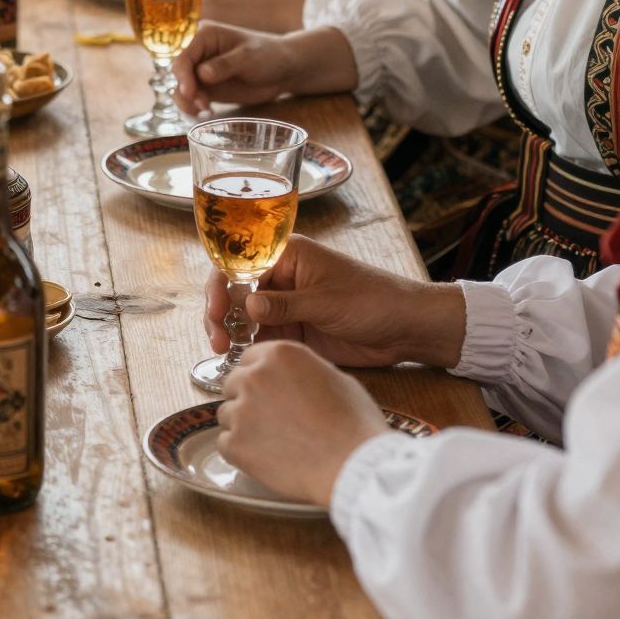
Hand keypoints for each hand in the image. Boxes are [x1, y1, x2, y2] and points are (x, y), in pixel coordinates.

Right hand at [174, 20, 294, 114]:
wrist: (283, 70)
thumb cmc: (268, 55)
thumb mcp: (248, 57)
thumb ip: (225, 65)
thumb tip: (202, 73)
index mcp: (205, 36)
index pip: (184, 57)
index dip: (183, 76)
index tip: (190, 93)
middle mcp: (199, 52)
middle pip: (179, 73)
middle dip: (187, 91)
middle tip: (204, 105)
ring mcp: (202, 70)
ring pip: (181, 88)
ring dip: (188, 102)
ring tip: (205, 111)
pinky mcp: (207, 87)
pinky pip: (192, 98)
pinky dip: (194, 107)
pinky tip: (208, 112)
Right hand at [202, 237, 466, 368]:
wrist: (405, 328)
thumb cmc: (372, 300)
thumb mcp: (325, 301)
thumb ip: (283, 305)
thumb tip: (244, 306)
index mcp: (287, 256)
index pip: (239, 264)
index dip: (219, 286)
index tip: (214, 312)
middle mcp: (280, 278)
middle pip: (234, 292)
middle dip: (219, 314)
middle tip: (217, 342)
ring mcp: (285, 306)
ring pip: (243, 318)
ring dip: (230, 334)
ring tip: (225, 354)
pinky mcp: (293, 331)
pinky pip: (261, 338)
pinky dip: (248, 349)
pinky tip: (240, 362)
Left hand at [217, 342, 390, 507]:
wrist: (351, 464)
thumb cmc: (353, 424)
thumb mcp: (335, 378)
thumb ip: (302, 370)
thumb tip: (291, 376)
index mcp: (279, 354)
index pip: (249, 358)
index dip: (259, 376)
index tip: (269, 391)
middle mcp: (254, 376)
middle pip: (233, 384)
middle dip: (247, 399)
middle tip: (272, 420)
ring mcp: (241, 410)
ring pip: (226, 414)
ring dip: (243, 425)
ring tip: (274, 441)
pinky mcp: (234, 444)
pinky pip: (225, 443)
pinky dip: (241, 452)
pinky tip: (266, 457)